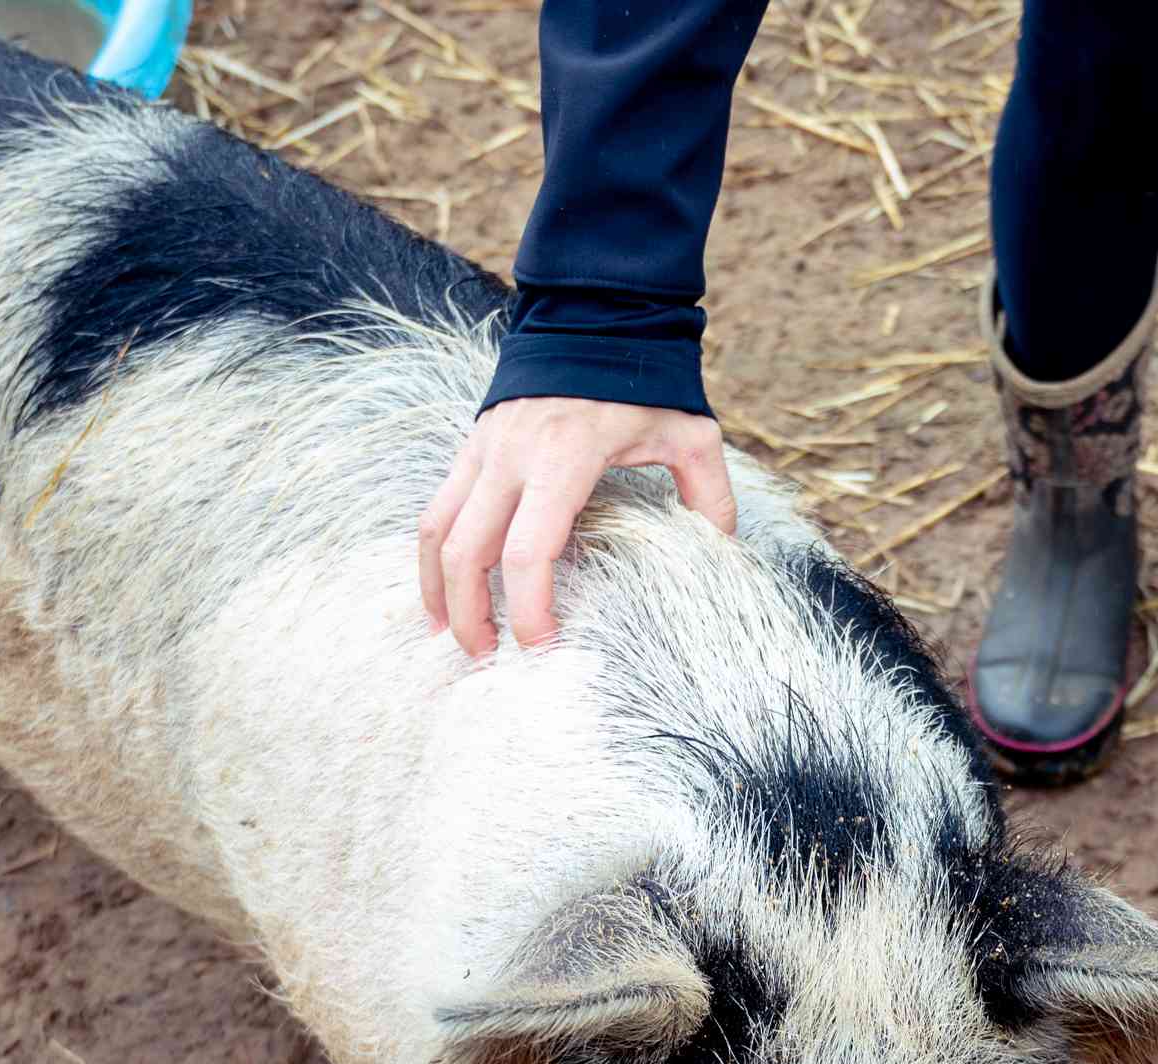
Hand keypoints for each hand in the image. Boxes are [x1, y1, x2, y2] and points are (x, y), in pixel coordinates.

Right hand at [418, 397, 736, 655]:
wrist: (592, 312)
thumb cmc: (642, 377)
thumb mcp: (690, 431)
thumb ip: (710, 494)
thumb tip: (723, 552)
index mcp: (564, 458)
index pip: (529, 550)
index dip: (528, 607)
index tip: (540, 645)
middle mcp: (512, 456)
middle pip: (467, 551)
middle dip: (471, 612)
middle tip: (486, 658)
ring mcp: (484, 449)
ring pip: (437, 529)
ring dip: (438, 588)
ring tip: (452, 633)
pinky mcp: (471, 445)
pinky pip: (438, 507)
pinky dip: (434, 553)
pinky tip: (443, 588)